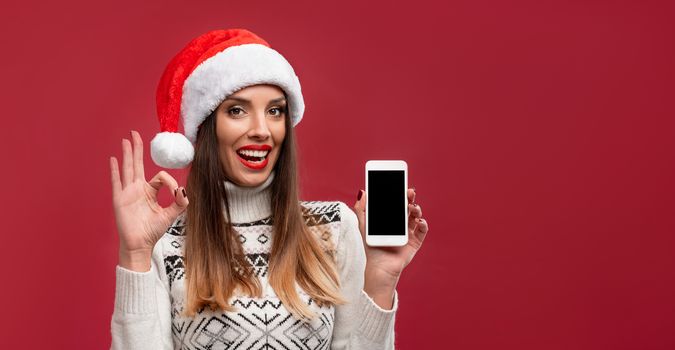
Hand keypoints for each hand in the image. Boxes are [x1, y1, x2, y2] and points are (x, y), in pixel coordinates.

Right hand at [110, 130, 188, 270]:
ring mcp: (127, 193)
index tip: (174, 191)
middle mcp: (138, 189)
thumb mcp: (170, 215)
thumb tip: (183, 189)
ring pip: (127, 168)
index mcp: (150, 191)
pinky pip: (117, 182)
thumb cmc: (152, 231)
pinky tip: (113, 159)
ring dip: (127, 154)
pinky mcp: (120, 199)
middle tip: (135, 133)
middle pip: (137, 164)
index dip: (168, 180)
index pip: (159, 176)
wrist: (140, 244)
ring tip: (126, 140)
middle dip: (137, 148)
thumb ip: (179, 203)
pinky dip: (115, 171)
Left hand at [352, 188, 428, 302]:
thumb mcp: (364, 226)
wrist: (379, 267)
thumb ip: (362, 210)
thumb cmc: (371, 247)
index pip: (397, 203)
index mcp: (390, 219)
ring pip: (416, 216)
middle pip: (408, 207)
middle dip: (410, 198)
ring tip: (412, 207)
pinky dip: (423, 224)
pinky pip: (422, 231)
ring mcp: (409, 232)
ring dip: (417, 209)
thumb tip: (362, 192)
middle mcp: (401, 224)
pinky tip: (419, 221)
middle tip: (409, 192)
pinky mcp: (415, 242)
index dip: (400, 194)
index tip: (400, 184)